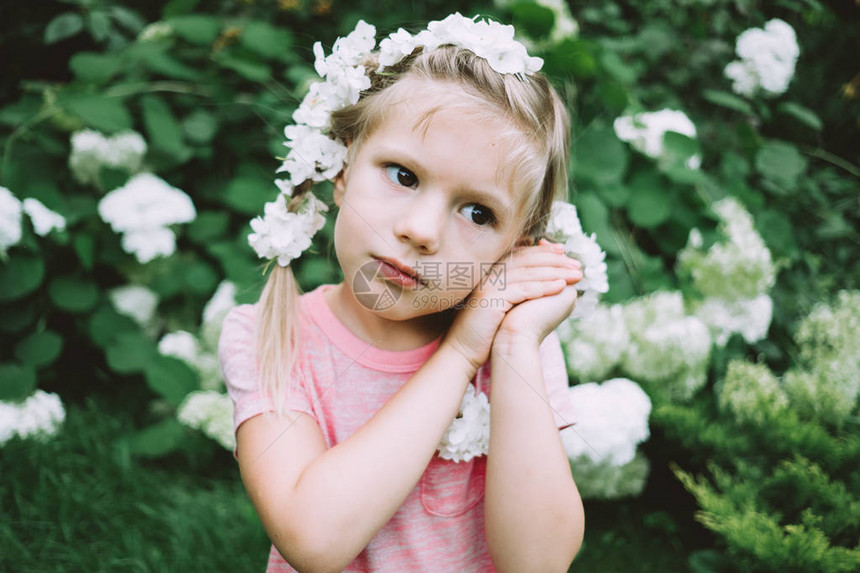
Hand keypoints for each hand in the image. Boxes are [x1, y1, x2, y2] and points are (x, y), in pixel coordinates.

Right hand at [442, 239, 581, 369]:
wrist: (462, 350)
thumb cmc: (483, 331)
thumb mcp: (501, 305)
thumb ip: (515, 290)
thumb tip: (539, 283)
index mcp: (490, 273)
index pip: (521, 255)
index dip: (544, 252)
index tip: (564, 252)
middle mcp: (488, 274)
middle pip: (527, 260)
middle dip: (554, 260)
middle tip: (576, 262)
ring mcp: (489, 285)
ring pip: (528, 273)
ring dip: (555, 272)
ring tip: (576, 274)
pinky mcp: (491, 299)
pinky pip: (523, 290)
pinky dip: (543, 287)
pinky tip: (560, 287)